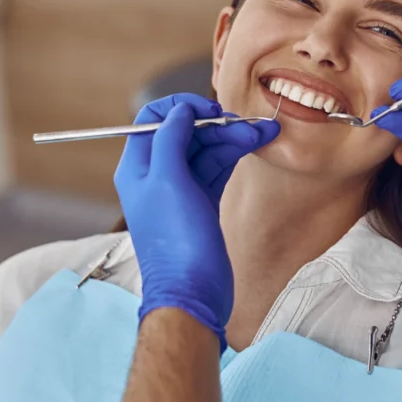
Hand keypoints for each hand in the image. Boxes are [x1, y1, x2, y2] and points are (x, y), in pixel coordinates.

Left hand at [114, 94, 279, 349]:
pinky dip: (234, 155)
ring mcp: (180, 190)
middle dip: (216, 123)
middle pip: (185, 132)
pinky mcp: (201, 204)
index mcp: (138, 167)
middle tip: (246, 124)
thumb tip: (180, 111)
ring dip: (232, 138)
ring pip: (205, 150)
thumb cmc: (176, 243)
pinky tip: (254, 146)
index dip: (182, 107)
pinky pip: (216, 168)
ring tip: (263, 134)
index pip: (154, 119)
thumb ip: (170, 139)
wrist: (192, 294)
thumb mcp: (167, 182)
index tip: (209, 107)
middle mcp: (156, 176)